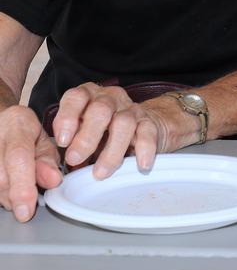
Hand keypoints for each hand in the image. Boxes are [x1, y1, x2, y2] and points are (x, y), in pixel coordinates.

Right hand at [0, 105, 61, 221]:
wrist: (1, 122)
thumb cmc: (24, 131)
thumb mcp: (43, 139)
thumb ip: (48, 161)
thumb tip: (53, 181)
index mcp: (17, 125)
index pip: (18, 157)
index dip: (23, 186)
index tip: (27, 210)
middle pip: (2, 178)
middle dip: (17, 196)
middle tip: (29, 201)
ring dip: (7, 197)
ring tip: (18, 188)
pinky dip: (1, 194)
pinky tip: (8, 189)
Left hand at [53, 83, 169, 179]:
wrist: (138, 125)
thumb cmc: (100, 131)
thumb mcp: (80, 132)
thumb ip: (70, 143)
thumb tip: (54, 168)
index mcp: (88, 96)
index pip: (76, 97)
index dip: (67, 117)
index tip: (62, 141)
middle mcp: (110, 98)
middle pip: (100, 109)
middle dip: (86, 136)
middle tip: (75, 159)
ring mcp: (131, 109)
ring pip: (124, 122)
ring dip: (111, 149)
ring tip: (100, 173)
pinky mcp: (148, 122)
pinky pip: (148, 132)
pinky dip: (145, 148)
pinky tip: (140, 164)